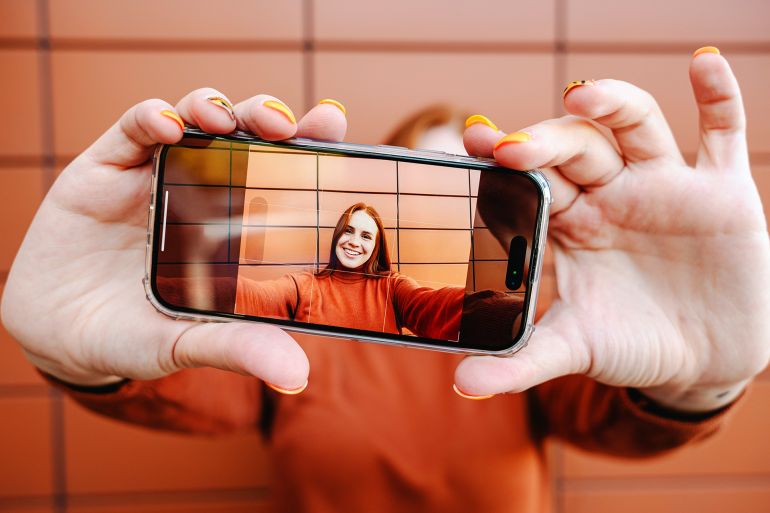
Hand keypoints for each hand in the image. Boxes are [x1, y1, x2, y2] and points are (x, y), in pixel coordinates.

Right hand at [0, 89, 345, 388]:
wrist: (60, 337)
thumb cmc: (136, 335)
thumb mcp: (187, 343)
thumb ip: (238, 348)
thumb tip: (298, 377)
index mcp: (235, 223)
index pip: (281, 173)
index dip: (311, 144)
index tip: (334, 128)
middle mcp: (202, 190)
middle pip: (244, 133)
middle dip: (267, 116)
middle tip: (286, 125)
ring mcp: (156, 173)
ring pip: (195, 118)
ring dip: (214, 107)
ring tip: (225, 121)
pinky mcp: (107, 167)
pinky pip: (133, 128)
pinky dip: (152, 117)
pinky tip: (167, 126)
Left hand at [456, 50, 769, 411]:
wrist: (700, 360)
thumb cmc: (627, 342)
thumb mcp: (574, 347)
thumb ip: (518, 362)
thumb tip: (461, 384)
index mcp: (567, 223)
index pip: (529, 179)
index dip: (501, 160)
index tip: (469, 144)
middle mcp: (609, 194)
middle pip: (573, 147)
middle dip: (542, 141)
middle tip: (510, 148)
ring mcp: (663, 186)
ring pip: (635, 126)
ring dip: (612, 104)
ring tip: (580, 94)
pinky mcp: (720, 191)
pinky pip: (722, 130)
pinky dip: (717, 95)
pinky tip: (703, 64)